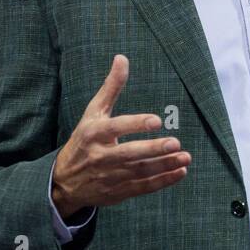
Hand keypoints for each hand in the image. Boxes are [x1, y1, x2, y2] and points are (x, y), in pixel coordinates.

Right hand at [50, 54, 189, 218]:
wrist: (64, 181)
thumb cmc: (84, 140)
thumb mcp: (93, 113)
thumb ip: (110, 88)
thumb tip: (122, 58)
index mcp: (93, 134)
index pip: (115, 128)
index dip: (135, 124)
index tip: (157, 120)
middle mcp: (100, 156)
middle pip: (129, 154)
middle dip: (153, 149)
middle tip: (176, 143)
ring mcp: (109, 176)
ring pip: (139, 172)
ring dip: (164, 166)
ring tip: (185, 157)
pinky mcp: (118, 192)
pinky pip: (142, 187)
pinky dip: (162, 181)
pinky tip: (179, 172)